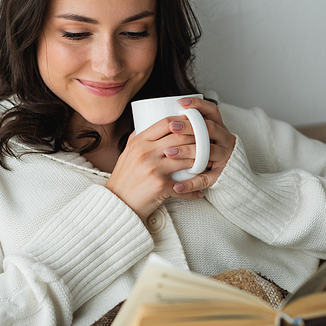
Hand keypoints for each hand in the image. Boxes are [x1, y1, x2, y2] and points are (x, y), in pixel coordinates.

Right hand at [105, 97, 235, 221]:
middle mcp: (145, 153)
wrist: (117, 204)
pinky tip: (199, 191)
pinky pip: (183, 186)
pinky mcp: (160, 186)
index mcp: (138, 142)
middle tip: (207, 142)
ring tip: (208, 163)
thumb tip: (147, 123)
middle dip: (197, 138)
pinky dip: (193, 189)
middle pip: (180, 138)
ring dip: (200, 161)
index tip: (193, 124)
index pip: (165, 123)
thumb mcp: (126, 154)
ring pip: (186, 159)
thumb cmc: (123, 179)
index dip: (183, 121)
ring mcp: (153, 169)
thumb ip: (137, 138)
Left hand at [167, 96, 235, 195]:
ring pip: (207, 152)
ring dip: (187, 151)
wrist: (229, 177)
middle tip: (171, 126)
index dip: (197, 105)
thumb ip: (188, 129)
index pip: (211, 111)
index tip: (180, 102)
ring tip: (169, 153)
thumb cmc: (207, 153)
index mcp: (219, 127)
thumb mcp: (202, 137)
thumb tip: (159, 118)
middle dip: (189, 126)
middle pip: (208, 129)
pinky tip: (176, 186)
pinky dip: (190, 183)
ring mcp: (224, 157)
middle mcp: (225, 139)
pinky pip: (205, 179)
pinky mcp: (220, 175)